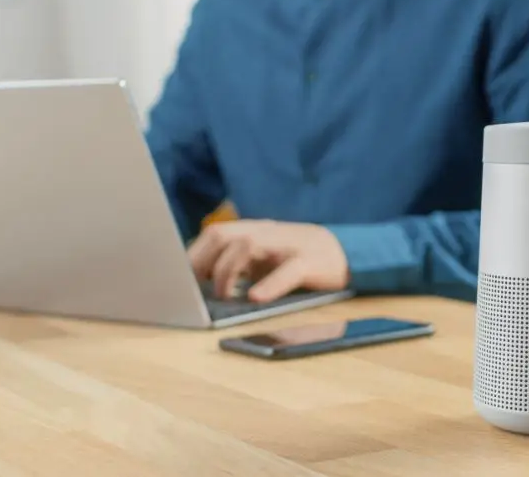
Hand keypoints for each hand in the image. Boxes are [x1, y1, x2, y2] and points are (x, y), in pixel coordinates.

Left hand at [186, 219, 348, 302]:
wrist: (349, 253)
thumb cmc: (301, 259)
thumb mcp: (267, 259)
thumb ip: (241, 264)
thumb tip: (206, 283)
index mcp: (255, 231)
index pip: (215, 233)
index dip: (193, 254)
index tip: (180, 278)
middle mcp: (268, 233)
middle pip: (223, 234)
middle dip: (203, 261)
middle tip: (197, 290)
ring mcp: (289, 245)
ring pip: (248, 246)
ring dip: (228, 273)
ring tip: (224, 297)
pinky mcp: (311, 262)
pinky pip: (287, 270)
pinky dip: (269, 284)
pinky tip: (255, 298)